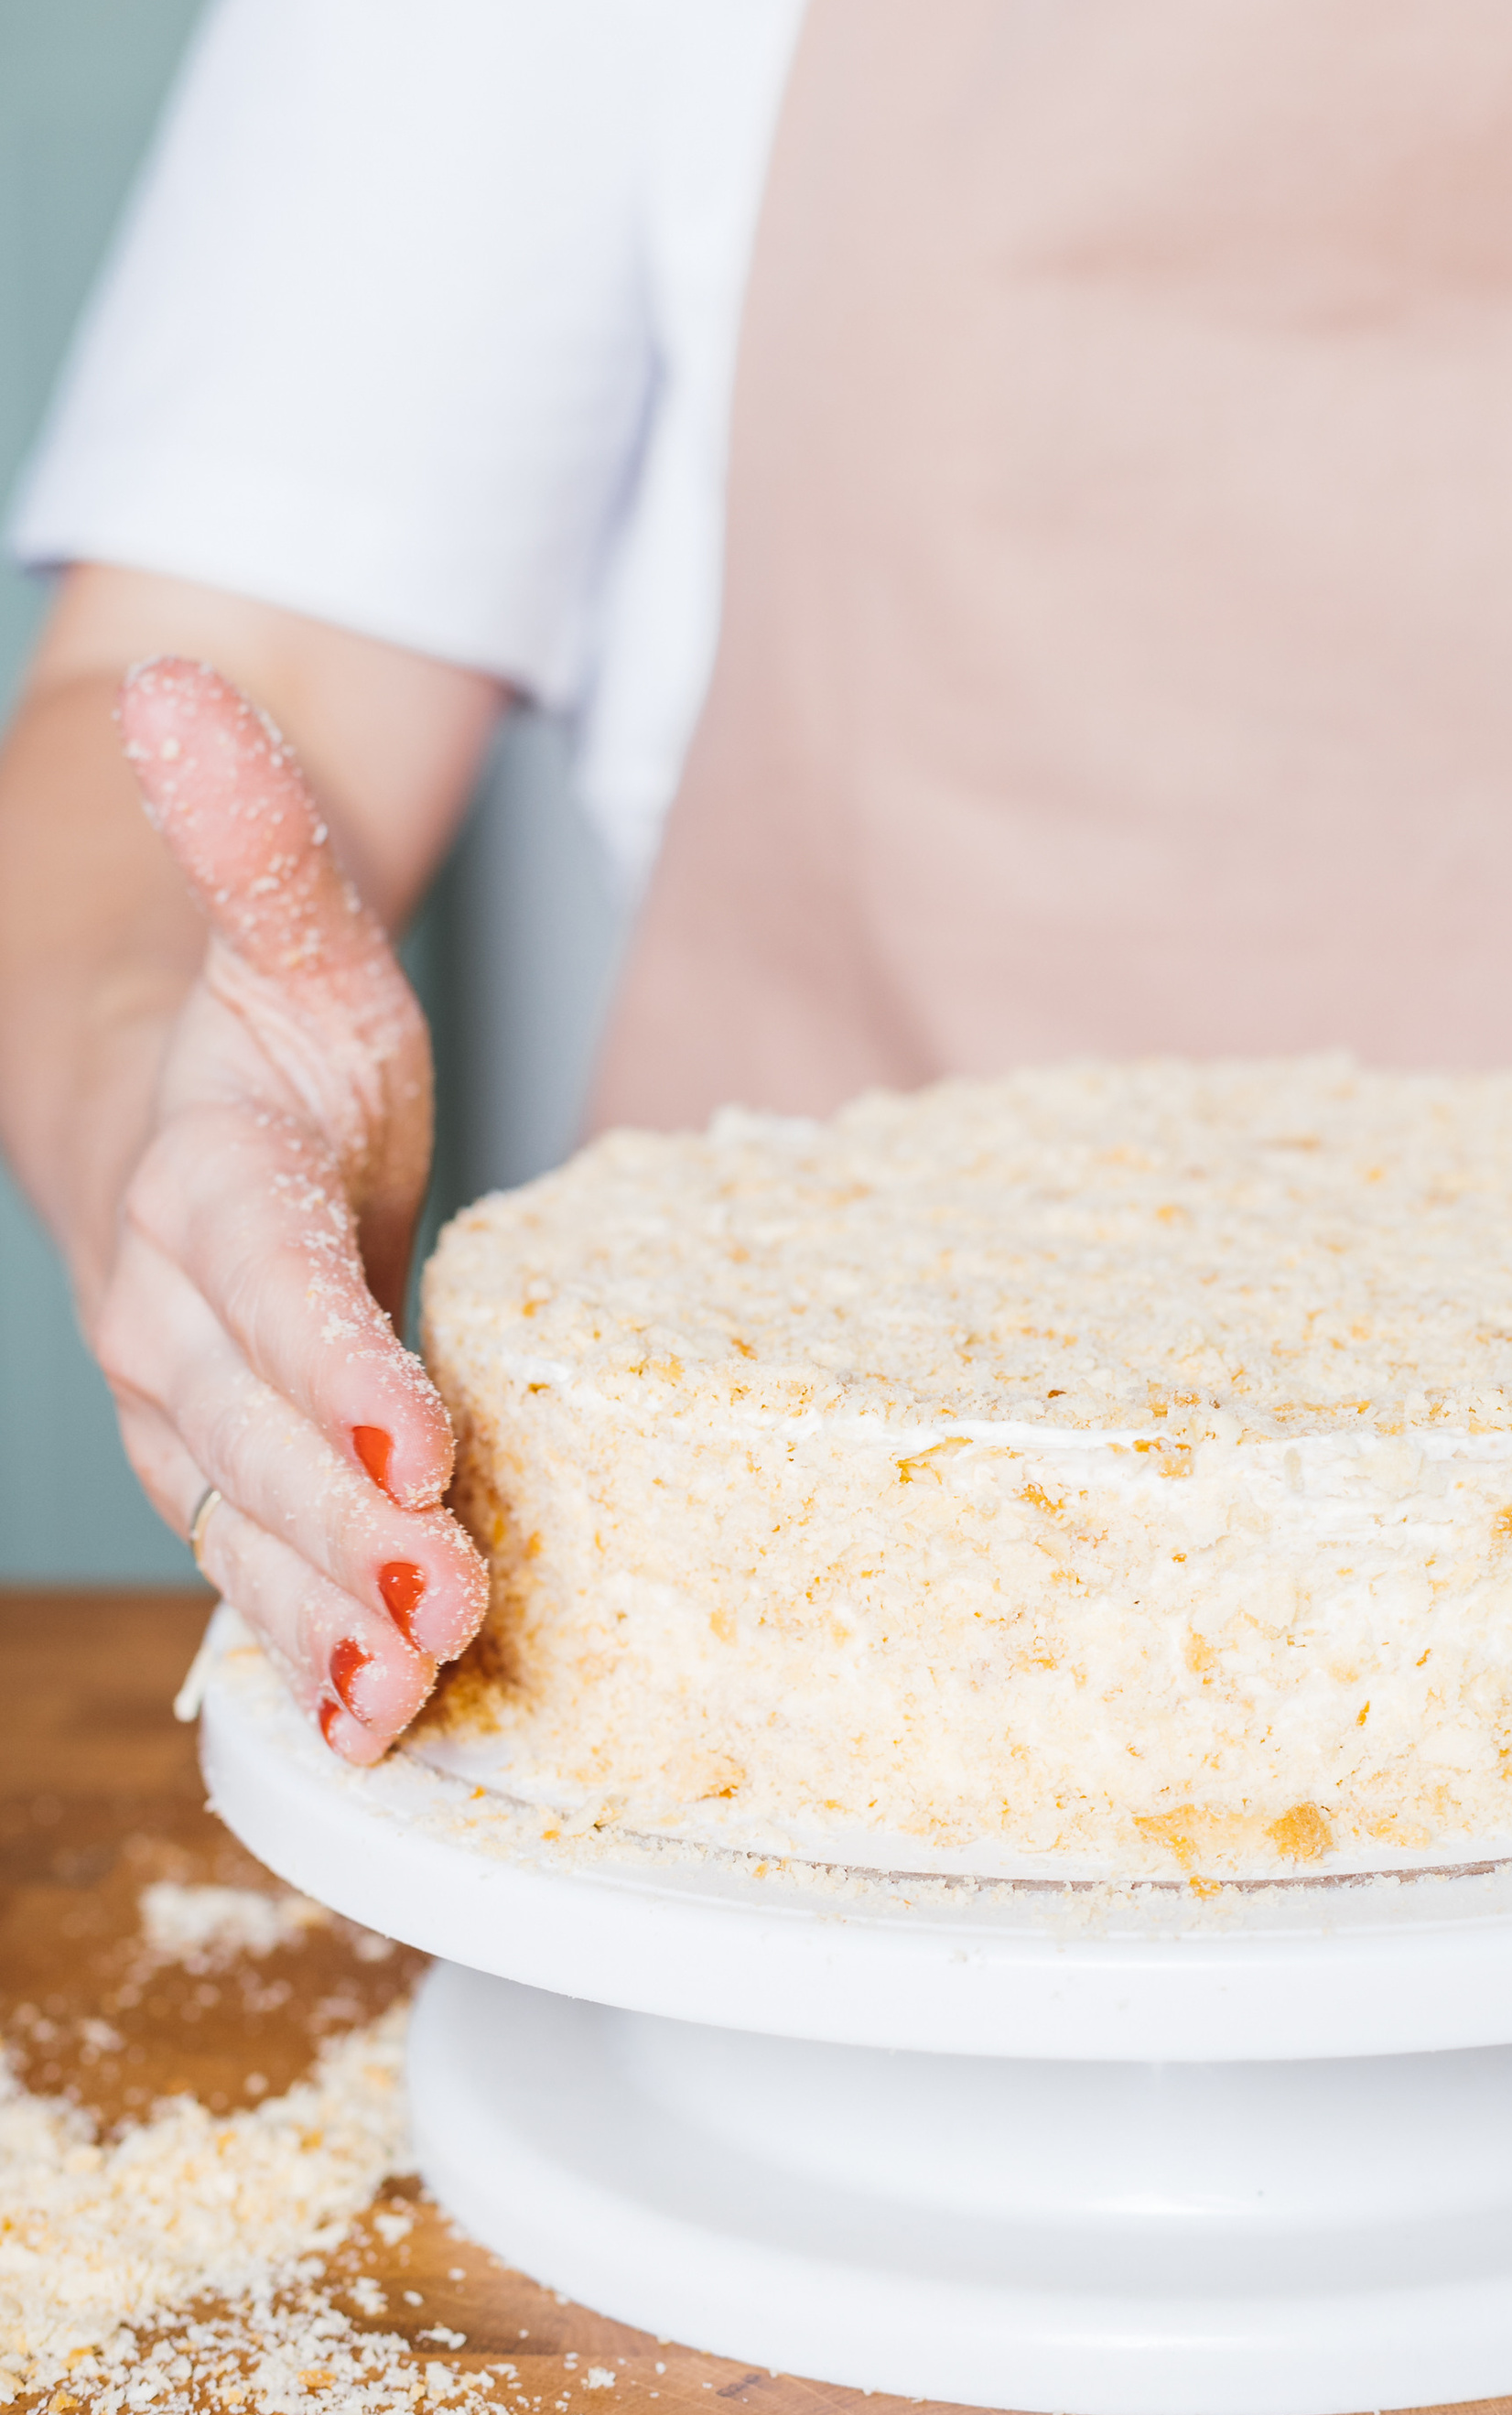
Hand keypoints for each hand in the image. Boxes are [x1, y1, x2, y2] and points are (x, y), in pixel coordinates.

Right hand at [97, 658, 485, 1757]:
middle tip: (447, 1596)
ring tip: (411, 1690)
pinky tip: (377, 1728)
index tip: (414, 1440)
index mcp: (201, 1181)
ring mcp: (196, 1412)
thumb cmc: (259, 1028)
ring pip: (246, 1524)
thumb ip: (251, 830)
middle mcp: (178, 1316)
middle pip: (258, 1434)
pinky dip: (311, 1651)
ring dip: (324, 1613)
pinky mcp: (234, 1473)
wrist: (162, 1111)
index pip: (261, 1283)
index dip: (327, 1366)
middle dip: (344, 1523)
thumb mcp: (286, 922)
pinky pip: (257, 1570)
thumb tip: (188, 685)